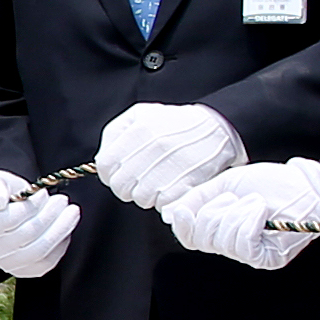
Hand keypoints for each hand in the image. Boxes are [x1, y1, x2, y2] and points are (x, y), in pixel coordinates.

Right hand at [0, 169, 77, 278]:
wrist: (10, 211)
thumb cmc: (4, 194)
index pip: (7, 220)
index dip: (29, 206)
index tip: (42, 193)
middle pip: (27, 234)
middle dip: (50, 215)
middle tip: (62, 200)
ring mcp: (6, 263)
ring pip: (39, 250)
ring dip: (60, 229)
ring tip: (71, 212)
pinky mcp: (24, 271)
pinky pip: (47, 262)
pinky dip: (60, 245)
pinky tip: (64, 229)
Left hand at [94, 102, 242, 210]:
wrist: (218, 127)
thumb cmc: (174, 123)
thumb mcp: (140, 115)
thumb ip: (115, 134)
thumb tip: (101, 160)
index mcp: (138, 130)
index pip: (106, 166)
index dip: (108, 175)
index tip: (116, 176)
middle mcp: (154, 147)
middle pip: (121, 186)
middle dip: (125, 188)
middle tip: (136, 183)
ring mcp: (172, 165)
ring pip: (141, 198)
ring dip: (145, 197)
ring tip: (154, 186)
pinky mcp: (189, 181)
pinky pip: (164, 204)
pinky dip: (163, 202)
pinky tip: (168, 190)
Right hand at [165, 158, 319, 269]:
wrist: (306, 186)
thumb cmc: (271, 183)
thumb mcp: (225, 184)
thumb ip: (196, 198)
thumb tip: (169, 214)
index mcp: (220, 228)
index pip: (191, 238)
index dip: (183, 226)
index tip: (182, 210)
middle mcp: (232, 245)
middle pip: (202, 239)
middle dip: (214, 212)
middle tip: (237, 198)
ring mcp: (250, 255)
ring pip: (222, 242)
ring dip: (237, 214)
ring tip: (256, 202)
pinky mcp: (266, 259)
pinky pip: (243, 244)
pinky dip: (249, 222)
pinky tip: (261, 210)